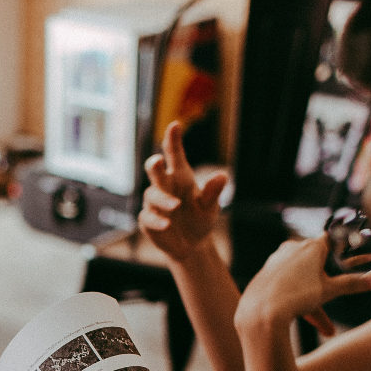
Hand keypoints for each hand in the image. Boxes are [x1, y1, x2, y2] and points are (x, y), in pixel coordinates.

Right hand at [139, 120, 228, 261]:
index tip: (175, 125)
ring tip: (176, 206)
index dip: (173, 139)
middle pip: (155, 170)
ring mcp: (154, 203)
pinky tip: (166, 224)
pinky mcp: (148, 220)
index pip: (174, 154)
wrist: (192, 245)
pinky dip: (156, 220)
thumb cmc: (200, 218)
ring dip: (163, 200)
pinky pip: (148, 217)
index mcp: (181, 176)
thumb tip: (222, 175)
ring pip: (152, 195)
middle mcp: (165, 186)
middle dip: (155, 165)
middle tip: (157, 161)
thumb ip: (212, 192)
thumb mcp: (210, 207)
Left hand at [235, 235, 370, 337]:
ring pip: (299, 273)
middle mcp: (292, 248)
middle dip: (325, 277)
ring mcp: (277, 258)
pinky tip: (295, 308)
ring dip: (310, 292)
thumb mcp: (329, 291)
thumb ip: (352, 284)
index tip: (347, 252)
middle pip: (315, 259)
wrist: (261, 311)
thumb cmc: (297, 297)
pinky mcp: (265, 271)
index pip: (331, 239)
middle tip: (331, 291)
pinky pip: (285, 280)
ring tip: (316, 318)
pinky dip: (293, 293)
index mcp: (311, 247)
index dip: (341, 246)